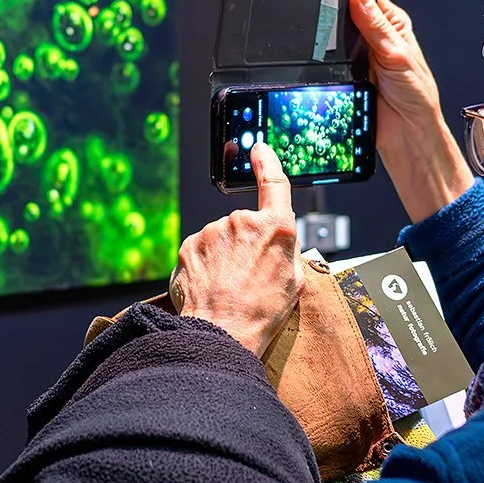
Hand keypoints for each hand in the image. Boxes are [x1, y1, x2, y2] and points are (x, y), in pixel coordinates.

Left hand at [172, 143, 302, 356]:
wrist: (221, 333)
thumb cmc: (261, 313)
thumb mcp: (295, 281)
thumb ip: (288, 251)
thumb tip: (281, 244)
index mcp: (275, 228)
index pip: (274, 183)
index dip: (268, 162)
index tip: (260, 149)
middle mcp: (242, 222)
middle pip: (246, 225)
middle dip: (247, 245)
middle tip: (250, 276)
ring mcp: (212, 231)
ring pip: (221, 238)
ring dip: (224, 257)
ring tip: (229, 287)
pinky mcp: (188, 245)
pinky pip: (201, 250)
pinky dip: (205, 265)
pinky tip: (212, 286)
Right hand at [349, 0, 473, 221]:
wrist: (406, 135)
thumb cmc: (417, 97)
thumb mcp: (397, 54)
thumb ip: (376, 24)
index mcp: (394, 25)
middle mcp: (377, 39)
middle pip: (347, 18)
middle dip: (338, 21)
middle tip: (333, 27)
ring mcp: (360, 58)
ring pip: (335, 41)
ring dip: (331, 45)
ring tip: (334, 50)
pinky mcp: (346, 76)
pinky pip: (329, 64)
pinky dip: (325, 64)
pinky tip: (327, 65)